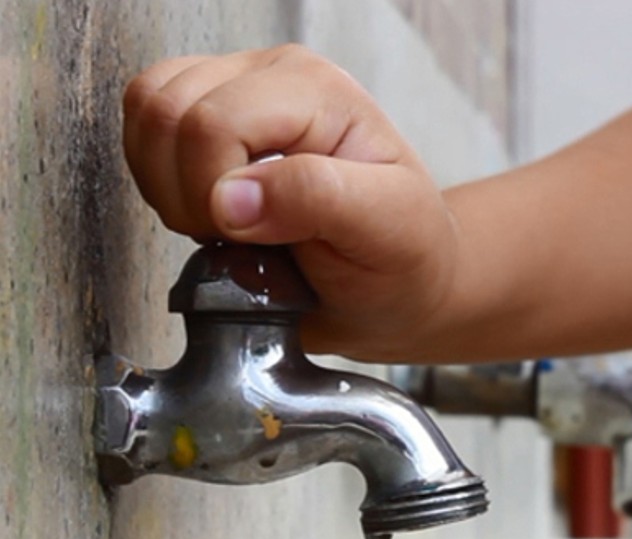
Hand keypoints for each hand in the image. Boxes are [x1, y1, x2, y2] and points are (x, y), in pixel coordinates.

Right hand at [123, 44, 458, 360]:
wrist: (399, 282)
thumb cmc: (403, 255)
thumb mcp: (388, 232)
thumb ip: (317, 200)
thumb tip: (231, 198)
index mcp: (318, 91)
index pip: (215, 122)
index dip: (213, 193)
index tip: (251, 238)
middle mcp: (272, 77)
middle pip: (166, 111)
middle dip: (187, 194)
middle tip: (238, 238)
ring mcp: (234, 91)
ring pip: (146, 113)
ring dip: (169, 188)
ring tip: (227, 227)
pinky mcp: (205, 117)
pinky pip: (141, 131)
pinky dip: (159, 182)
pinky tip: (208, 212)